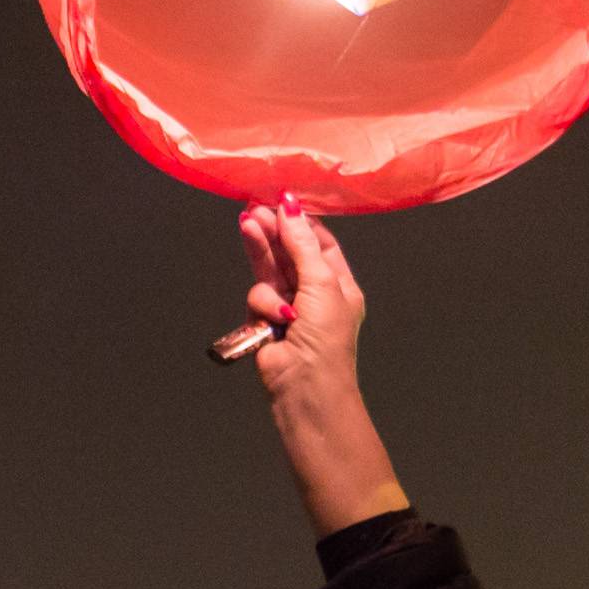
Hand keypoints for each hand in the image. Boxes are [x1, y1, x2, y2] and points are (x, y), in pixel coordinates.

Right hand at [238, 198, 364, 407]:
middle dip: (274, 230)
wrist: (306, 389)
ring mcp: (290, 307)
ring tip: (247, 224)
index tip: (281, 200)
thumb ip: (302, 243)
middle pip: (290, 252)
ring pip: (270, 269)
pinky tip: (273, 315)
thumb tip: (290, 205)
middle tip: (254, 206)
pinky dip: (263, 303)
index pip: (320, 243)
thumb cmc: (325, 337)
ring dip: (261, 251)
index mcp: (340, 284)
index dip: (301, 222)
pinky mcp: (266, 321)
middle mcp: (316, 293)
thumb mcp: (321, 284)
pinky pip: (259, 297)